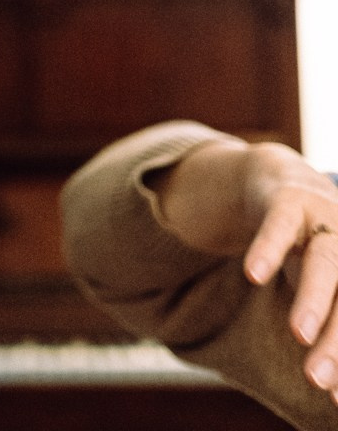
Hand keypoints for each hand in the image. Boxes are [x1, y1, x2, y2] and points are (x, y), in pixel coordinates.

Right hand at [241, 144, 337, 396]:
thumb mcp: (325, 293)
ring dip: (313, 299)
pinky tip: (254, 275)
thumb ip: (330, 335)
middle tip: (319, 383)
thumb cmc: (312, 251)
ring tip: (299, 335)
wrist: (284, 182)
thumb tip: (336, 395)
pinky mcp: (289, 201)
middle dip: (337, 342)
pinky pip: (277, 226)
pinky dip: (268, 249)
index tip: (337, 401)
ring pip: (324, 262)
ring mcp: (324, 221)